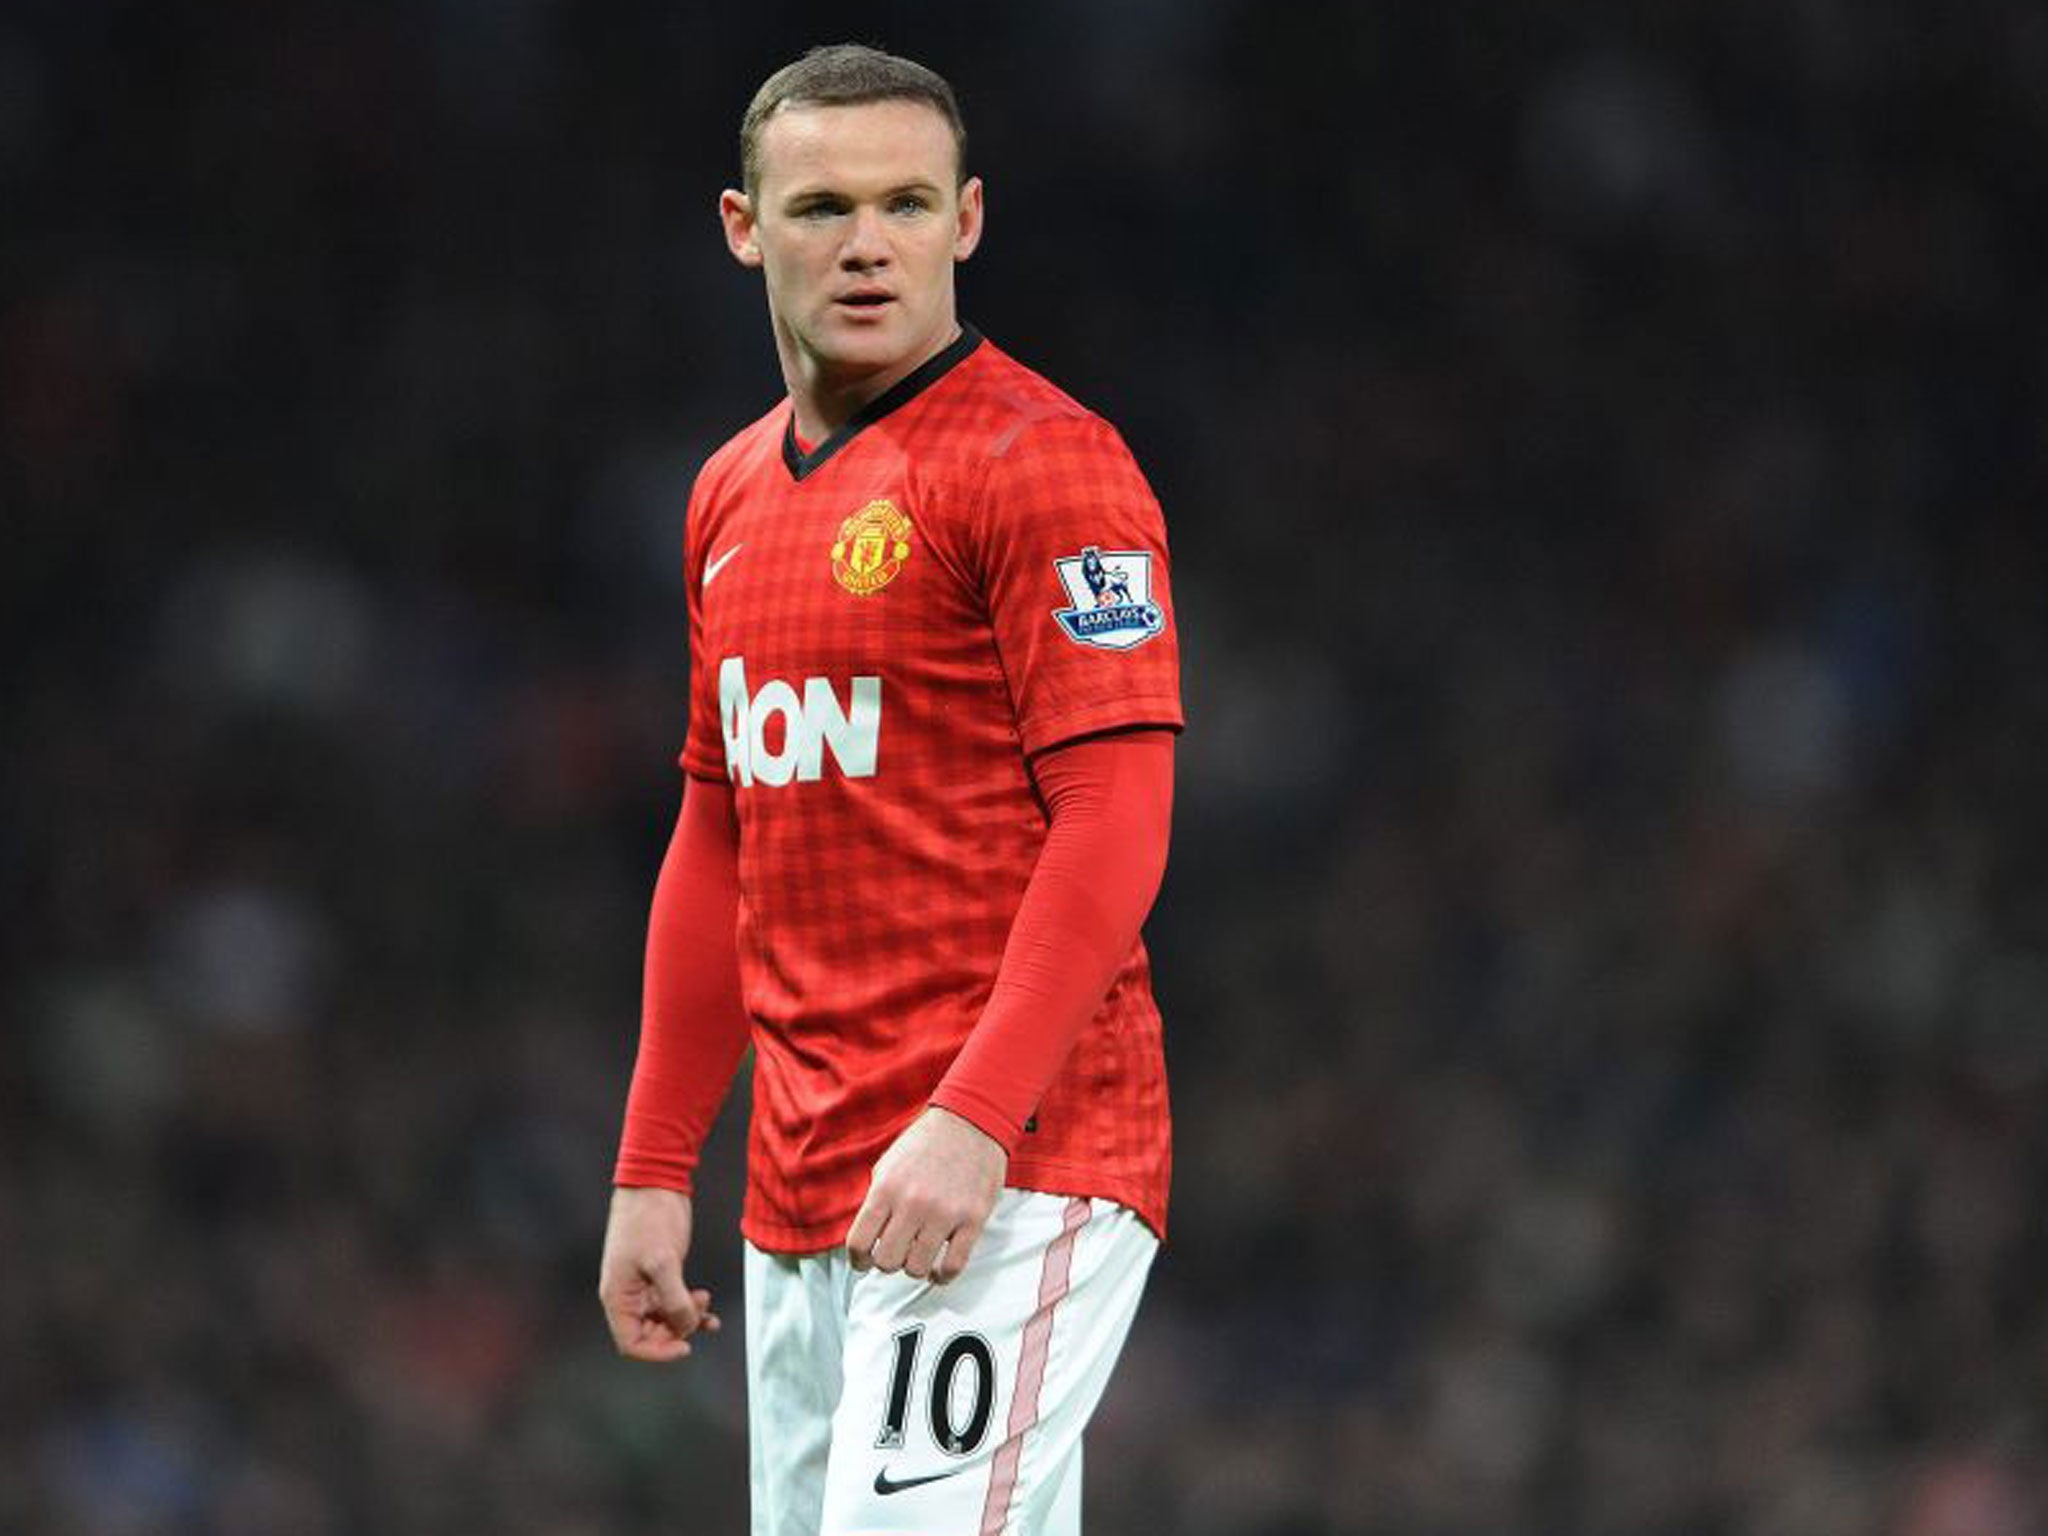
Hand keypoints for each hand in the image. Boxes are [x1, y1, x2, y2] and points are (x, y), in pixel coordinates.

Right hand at [598, 1186, 721, 1361]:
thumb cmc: (650, 1219)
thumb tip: (686, 1327)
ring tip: (707, 1310)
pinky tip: (706, 1303)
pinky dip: (690, 1307)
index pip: (631, 1343)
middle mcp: (628, 1296)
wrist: (656, 1184)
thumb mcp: (663, 1261)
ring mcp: (644, 1285)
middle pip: (650, 1334)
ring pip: (664, 1318)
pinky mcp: (661, 1274)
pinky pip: (673, 1301)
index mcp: (618, 1297)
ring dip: (687, 1320)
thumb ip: (673, 1299)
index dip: (657, 1351)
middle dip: (676, 1332)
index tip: (685, 1346)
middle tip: (699, 1319)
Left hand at [846, 1107, 1007, 1283]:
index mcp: (886, 1189)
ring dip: (915, 1267)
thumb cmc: (926, 1144)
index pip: (859, 1243)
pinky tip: (938, 1269)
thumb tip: (867, 1239)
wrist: (971, 1121)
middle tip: (896, 1252)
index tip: (864, 1262)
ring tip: (918, 1255)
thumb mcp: (888, 1165)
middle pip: (887, 1262)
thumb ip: (876, 1201)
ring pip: (917, 1268)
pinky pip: (953, 1266)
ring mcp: (944, 1214)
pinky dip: (942, 1276)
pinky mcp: (973, 1220)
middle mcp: (913, 1204)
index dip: (858, 1260)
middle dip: (887, 1262)